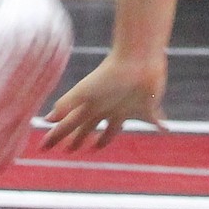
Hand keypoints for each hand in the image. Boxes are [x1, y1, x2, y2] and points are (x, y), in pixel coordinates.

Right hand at [41, 52, 167, 152]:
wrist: (138, 58)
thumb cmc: (110, 74)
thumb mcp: (86, 91)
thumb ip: (67, 104)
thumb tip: (47, 119)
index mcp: (91, 105)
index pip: (70, 125)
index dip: (57, 136)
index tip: (43, 148)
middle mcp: (105, 107)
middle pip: (88, 127)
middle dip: (78, 138)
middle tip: (69, 150)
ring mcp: (125, 108)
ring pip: (112, 127)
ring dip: (105, 138)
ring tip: (97, 147)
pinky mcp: (147, 107)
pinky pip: (154, 119)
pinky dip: (160, 124)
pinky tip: (165, 129)